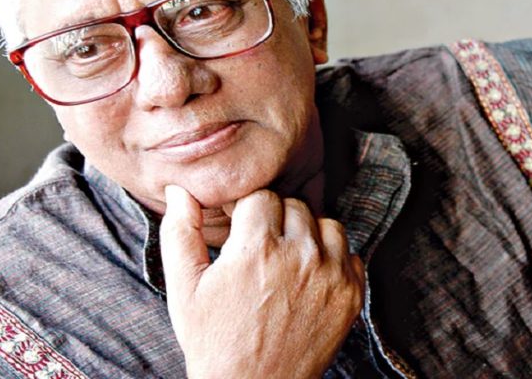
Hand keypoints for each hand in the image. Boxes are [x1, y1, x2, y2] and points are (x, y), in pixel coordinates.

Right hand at [160, 186, 364, 378]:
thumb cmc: (214, 342)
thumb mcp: (184, 289)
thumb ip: (180, 232)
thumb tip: (179, 190)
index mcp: (257, 248)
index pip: (261, 196)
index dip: (248, 212)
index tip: (242, 231)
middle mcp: (300, 256)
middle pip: (294, 206)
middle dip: (276, 221)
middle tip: (261, 250)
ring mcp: (331, 276)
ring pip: (326, 224)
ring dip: (308, 235)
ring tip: (286, 260)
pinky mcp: (351, 295)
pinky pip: (350, 254)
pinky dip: (333, 260)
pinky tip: (309, 278)